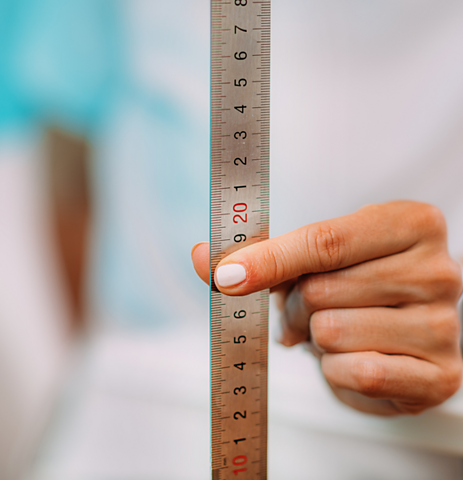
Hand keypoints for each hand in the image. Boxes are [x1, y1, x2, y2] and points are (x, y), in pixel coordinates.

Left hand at [192, 201, 462, 415]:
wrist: (392, 334)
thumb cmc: (350, 286)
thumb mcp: (311, 258)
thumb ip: (257, 255)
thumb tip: (203, 256)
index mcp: (410, 224)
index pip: (325, 241)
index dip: (269, 260)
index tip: (227, 277)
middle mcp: (438, 270)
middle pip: (321, 290)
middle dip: (297, 306)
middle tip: (309, 309)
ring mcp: (444, 324)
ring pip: (332, 332)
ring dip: (317, 339)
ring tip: (333, 333)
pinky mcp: (440, 374)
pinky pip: (359, 372)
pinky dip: (338, 370)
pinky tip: (353, 359)